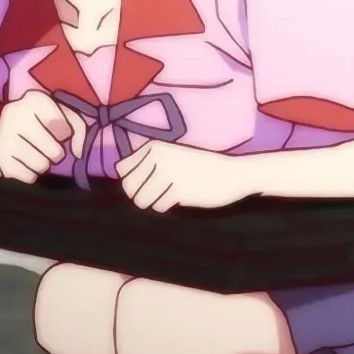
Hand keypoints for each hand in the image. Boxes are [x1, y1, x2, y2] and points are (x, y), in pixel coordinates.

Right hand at [0, 90, 84, 183]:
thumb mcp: (61, 115)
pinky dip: (30, 173)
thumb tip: (78, 152)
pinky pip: (29, 176)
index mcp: (34, 100)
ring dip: (43, 164)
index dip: (64, 132)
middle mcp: (16, 115)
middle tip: (46, 146)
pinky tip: (24, 160)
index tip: (56, 128)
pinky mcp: (0, 158)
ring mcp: (5, 137)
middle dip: (55, 153)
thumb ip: (78, 128)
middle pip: (55, 152)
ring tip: (35, 153)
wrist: (2, 134)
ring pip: (42, 166)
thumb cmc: (40, 123)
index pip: (64, 128)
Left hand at [114, 141, 253, 211]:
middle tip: (158, 192)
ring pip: (141, 200)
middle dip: (140, 194)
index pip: (123, 169)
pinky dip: (166, 206)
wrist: (231, 173)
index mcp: (154, 146)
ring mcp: (168, 174)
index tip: (148, 181)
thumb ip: (147, 163)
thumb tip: (122, 178)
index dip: (133, 179)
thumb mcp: (172, 155)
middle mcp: (158, 157)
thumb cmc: (200, 166)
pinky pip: (158, 206)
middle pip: (128, 187)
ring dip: (153, 201)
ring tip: (168, 195)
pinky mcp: (178, 190)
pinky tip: (180, 197)